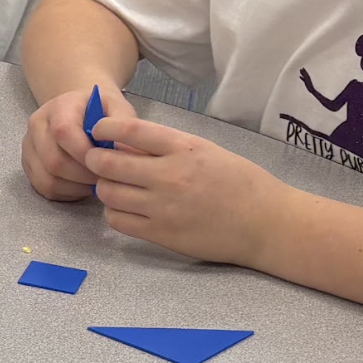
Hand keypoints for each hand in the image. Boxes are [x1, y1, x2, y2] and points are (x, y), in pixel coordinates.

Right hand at [22, 81, 129, 201]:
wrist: (79, 109)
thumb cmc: (100, 111)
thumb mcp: (117, 107)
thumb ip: (122, 126)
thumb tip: (127, 154)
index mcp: (58, 107)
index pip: (63, 132)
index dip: (84, 153)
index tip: (106, 162)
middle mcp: (37, 126)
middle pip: (53, 161)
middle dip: (83, 176)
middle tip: (104, 177)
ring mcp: (29, 147)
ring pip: (47, 179)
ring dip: (75, 187)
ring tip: (94, 182)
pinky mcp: (29, 164)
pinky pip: (44, 188)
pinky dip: (66, 193)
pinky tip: (82, 185)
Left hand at [85, 118, 291, 266]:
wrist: (267, 224)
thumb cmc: (241, 184)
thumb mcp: (207, 151)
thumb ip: (167, 146)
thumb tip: (125, 143)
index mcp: (184, 149)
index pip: (129, 130)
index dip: (104, 128)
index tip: (98, 130)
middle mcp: (170, 176)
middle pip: (108, 163)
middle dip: (95, 159)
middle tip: (96, 160)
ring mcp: (163, 207)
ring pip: (108, 193)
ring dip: (105, 187)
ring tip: (114, 185)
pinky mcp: (162, 234)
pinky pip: (118, 221)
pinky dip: (114, 212)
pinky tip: (125, 208)